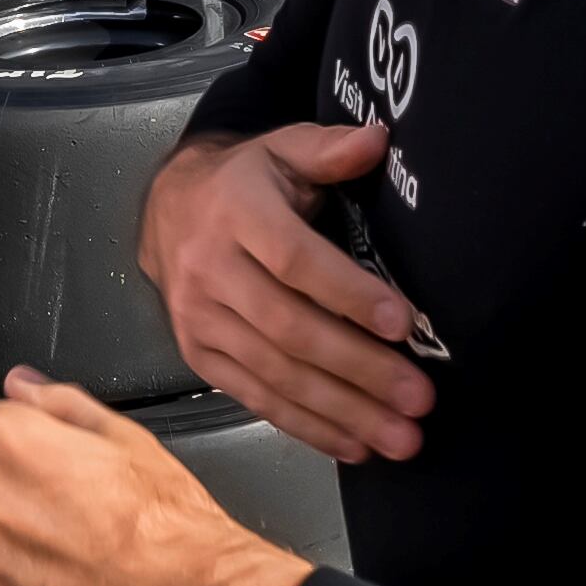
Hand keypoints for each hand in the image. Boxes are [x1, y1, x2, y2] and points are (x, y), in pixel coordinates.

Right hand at [140, 123, 437, 464]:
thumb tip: (379, 140)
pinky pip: (256, 397)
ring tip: (399, 437)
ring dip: (342, 411)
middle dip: (360, 370)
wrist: (167, 210)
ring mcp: (200, 320)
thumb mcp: (283, 150)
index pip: (295, 261)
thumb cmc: (244, 182)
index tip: (403, 323)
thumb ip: (330, 149)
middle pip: (290, 330)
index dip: (349, 294)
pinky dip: (306, 427)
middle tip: (418, 398)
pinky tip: (354, 444)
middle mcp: (211, 271)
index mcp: (237, 214)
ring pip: (276, 374)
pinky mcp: (199, 356)